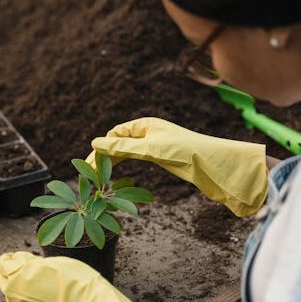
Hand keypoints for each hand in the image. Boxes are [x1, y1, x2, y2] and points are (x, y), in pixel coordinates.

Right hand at [87, 117, 267, 216]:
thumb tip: (94, 143)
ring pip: (127, 152)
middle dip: (104, 156)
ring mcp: (154, 145)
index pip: (115, 134)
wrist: (211, 164)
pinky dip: (125, 165)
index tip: (90, 165)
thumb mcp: (150, 149)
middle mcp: (148, 133)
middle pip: (119, 143)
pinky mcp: (160, 158)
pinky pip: (136, 159)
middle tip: (90, 174)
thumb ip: (123, 147)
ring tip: (98, 177)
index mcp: (145, 124)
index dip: (102, 147)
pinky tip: (116, 174)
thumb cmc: (184, 151)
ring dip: (113, 162)